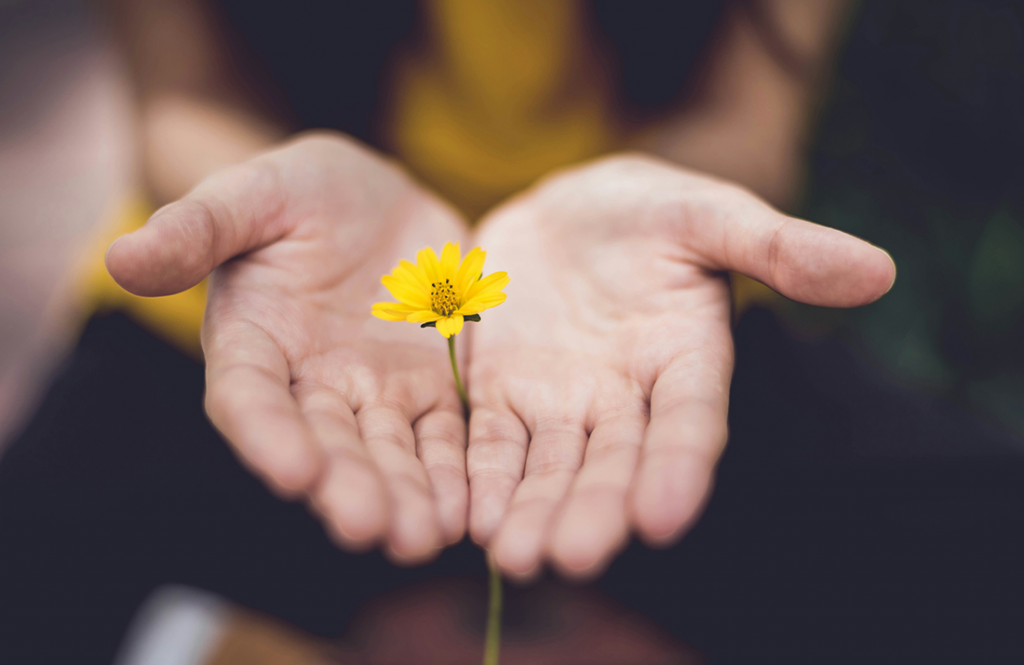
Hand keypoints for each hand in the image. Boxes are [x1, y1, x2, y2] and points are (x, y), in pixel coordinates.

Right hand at [106, 133, 470, 562]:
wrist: (375, 199)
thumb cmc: (299, 191)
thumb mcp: (252, 193)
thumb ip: (197, 227)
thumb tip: (121, 257)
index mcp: (254, 342)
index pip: (251, 398)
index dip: (268, 435)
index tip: (293, 472)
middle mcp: (310, 384)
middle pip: (326, 443)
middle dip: (347, 486)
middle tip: (370, 528)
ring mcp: (374, 391)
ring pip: (389, 452)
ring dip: (405, 496)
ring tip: (424, 537)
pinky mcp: (430, 388)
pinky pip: (444, 435)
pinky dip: (454, 472)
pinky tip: (469, 510)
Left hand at [466, 154, 894, 578]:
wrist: (564, 211)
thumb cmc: (647, 210)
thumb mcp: (707, 214)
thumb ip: (778, 246)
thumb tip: (878, 271)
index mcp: (686, 359)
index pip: (690, 422)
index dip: (679, 467)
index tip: (663, 517)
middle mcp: (626, 397)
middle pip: (613, 462)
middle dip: (595, 509)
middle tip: (573, 556)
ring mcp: (561, 402)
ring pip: (550, 467)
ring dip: (533, 511)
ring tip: (515, 557)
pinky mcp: (502, 394)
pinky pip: (490, 443)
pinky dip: (482, 478)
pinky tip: (468, 518)